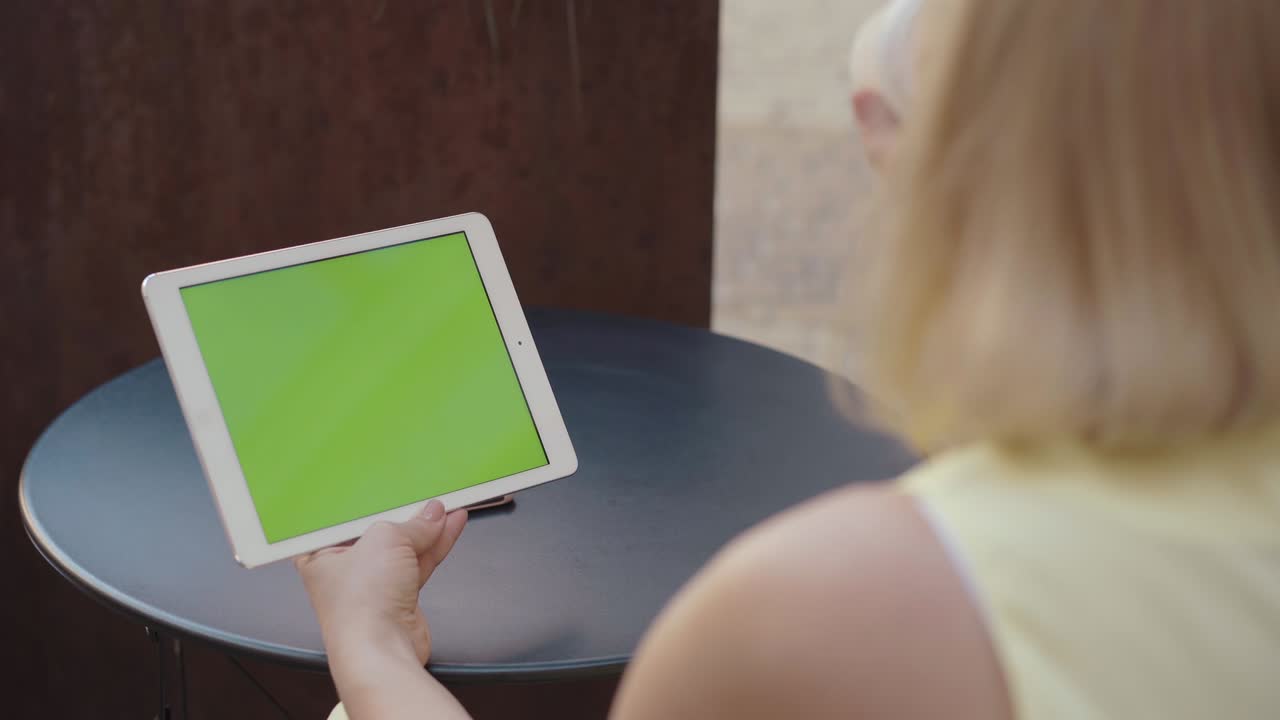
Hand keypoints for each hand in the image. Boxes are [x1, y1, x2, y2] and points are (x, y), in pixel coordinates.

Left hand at [296, 500, 467, 669]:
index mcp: (320, 553)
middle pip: (378, 531)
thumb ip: (412, 524)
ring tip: (448, 505)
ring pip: (404, 547)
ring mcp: (373, 584)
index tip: (392, 483)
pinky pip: (418, 562)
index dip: (370, 500)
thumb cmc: (360, 605)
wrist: (381, 649)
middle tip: (425, 493)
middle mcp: (344, 569)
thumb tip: (431, 514)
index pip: (346, 517)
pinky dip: (435, 545)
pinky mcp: (398, 596)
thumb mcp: (385, 539)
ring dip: (427, 528)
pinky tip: (450, 526)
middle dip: (404, 513)